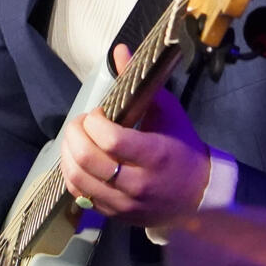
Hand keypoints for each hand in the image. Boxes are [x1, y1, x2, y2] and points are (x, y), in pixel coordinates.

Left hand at [59, 43, 210, 228]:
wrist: (197, 194)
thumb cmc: (181, 146)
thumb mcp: (167, 111)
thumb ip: (140, 82)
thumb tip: (118, 50)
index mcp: (154, 154)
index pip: (110, 139)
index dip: (94, 121)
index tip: (99, 112)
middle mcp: (137, 183)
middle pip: (87, 159)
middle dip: (75, 134)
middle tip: (82, 123)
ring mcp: (124, 203)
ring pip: (78, 179)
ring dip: (67, 153)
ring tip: (76, 138)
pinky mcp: (114, 215)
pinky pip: (79, 196)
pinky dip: (72, 174)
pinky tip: (77, 159)